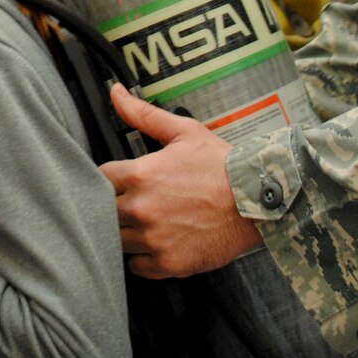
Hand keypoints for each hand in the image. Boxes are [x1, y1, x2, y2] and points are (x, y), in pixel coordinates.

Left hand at [101, 84, 261, 278]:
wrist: (258, 201)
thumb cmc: (222, 165)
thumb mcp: (183, 132)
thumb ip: (143, 114)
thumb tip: (114, 91)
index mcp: (140, 175)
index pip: (100, 179)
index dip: (111, 179)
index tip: (125, 181)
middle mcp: (141, 209)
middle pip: (104, 212)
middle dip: (117, 206)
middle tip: (138, 202)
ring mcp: (153, 239)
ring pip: (118, 241)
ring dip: (128, 232)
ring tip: (150, 222)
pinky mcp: (168, 263)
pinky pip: (137, 266)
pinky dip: (144, 257)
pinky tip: (159, 242)